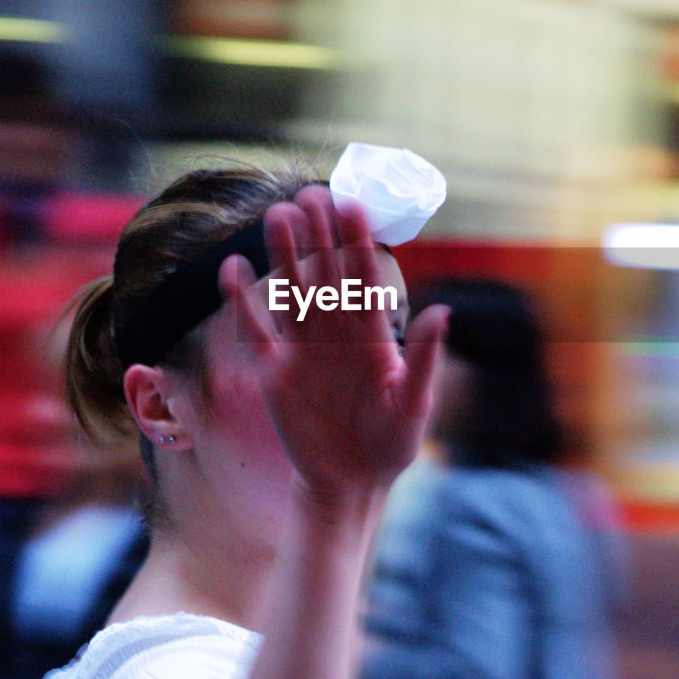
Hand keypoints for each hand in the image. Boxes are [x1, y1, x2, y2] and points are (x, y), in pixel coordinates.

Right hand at [220, 186, 447, 507]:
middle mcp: (336, 331)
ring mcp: (302, 348)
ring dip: (284, 254)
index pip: (364, 277)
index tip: (353, 204)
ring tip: (278, 215)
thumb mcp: (414, 404)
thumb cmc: (390, 445)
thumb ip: (425, 358)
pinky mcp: (273, 371)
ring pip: (291, 290)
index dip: (358, 241)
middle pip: (324, 272)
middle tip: (310, 195)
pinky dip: (241, 301)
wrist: (349, 484)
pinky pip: (254, 329)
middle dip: (319, 234)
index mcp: (373, 333)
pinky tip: (233, 267)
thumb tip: (445, 312)